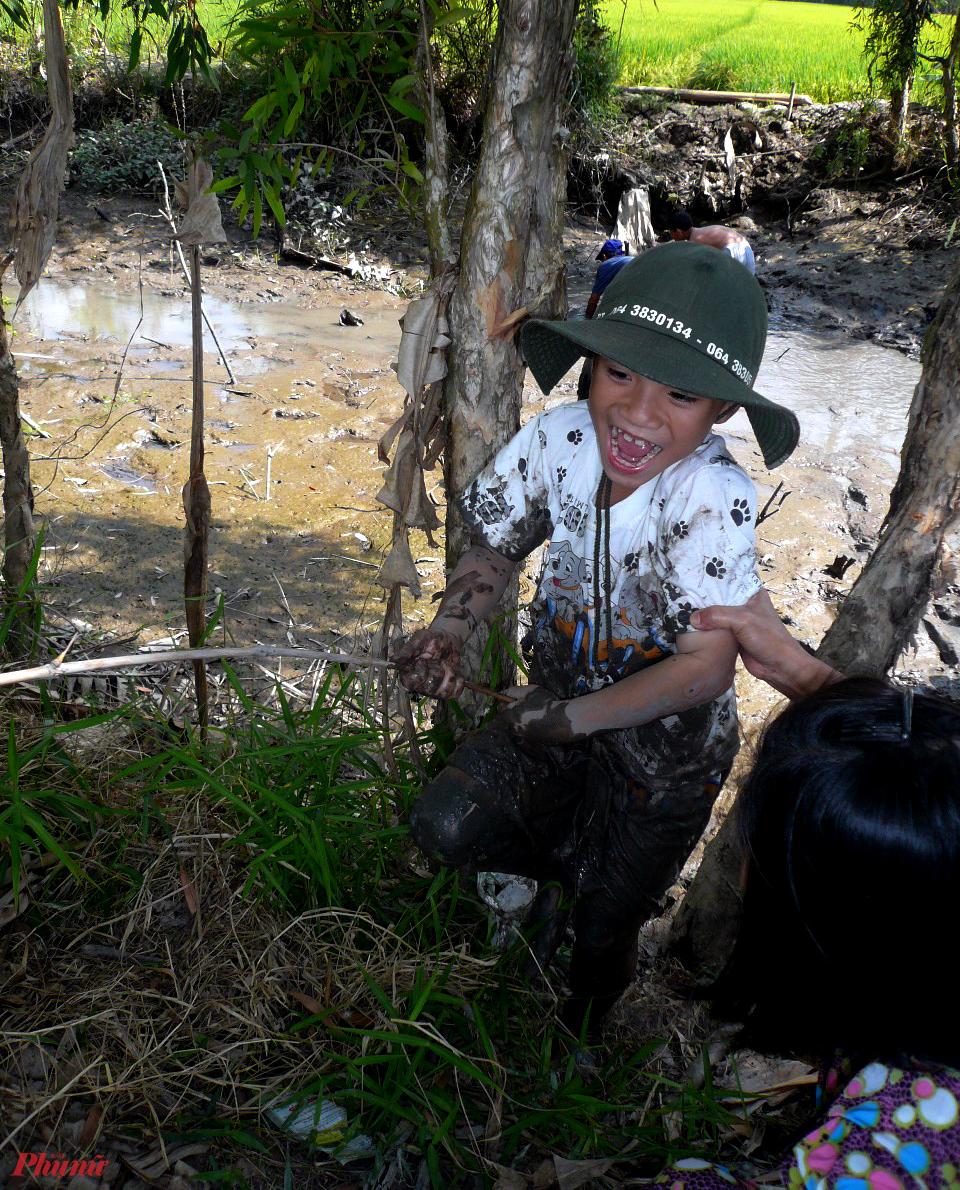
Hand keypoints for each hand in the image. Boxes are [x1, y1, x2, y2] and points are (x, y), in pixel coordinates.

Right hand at [393, 627, 463, 698]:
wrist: (449, 640)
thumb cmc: (431, 640)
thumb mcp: (420, 640)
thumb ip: (408, 650)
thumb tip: (393, 660)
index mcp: (409, 674)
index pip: (413, 682)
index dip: (421, 671)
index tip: (424, 660)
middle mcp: (420, 685)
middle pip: (430, 689)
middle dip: (438, 672)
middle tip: (438, 661)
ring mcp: (434, 690)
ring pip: (444, 693)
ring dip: (450, 675)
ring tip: (447, 664)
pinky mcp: (448, 690)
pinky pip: (455, 694)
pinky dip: (459, 681)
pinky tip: (456, 671)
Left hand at [500, 684, 589, 744]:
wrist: (563, 721)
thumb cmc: (545, 704)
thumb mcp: (530, 691)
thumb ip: (514, 691)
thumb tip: (503, 692)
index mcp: (511, 716)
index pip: (501, 708)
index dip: (507, 702)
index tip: (516, 698)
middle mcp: (515, 728)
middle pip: (508, 718)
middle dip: (514, 711)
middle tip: (528, 704)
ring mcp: (523, 735)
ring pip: (517, 725)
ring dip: (522, 719)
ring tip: (535, 712)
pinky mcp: (532, 740)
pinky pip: (526, 730)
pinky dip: (529, 725)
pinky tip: (540, 720)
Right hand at [690, 589, 840, 699]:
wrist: (778, 668)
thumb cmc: (768, 639)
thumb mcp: (742, 620)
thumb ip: (717, 615)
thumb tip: (692, 618)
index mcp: (751, 592)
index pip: (729, 577)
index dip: (712, 574)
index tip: (691, 572)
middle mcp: (743, 602)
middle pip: (719, 595)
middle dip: (703, 594)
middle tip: (681, 590)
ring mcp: (737, 619)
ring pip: (715, 612)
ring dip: (702, 612)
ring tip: (680, 605)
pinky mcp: (731, 634)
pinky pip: (714, 627)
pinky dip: (704, 626)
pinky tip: (688, 623)